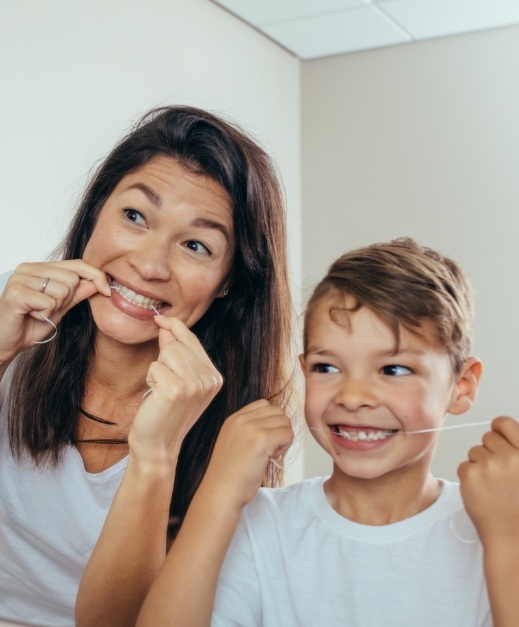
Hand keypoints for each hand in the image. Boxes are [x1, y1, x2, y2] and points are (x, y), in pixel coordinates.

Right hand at [0, 260, 109, 363]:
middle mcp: (29, 268)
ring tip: (38, 313)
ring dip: (54, 308)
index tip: (108, 290)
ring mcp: (20, 278)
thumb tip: (98, 282)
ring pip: (62, 290)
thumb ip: (77, 294)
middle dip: (67, 300)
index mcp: (40, 268)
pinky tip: (31, 316)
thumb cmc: (30, 325)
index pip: (77, 263)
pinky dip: (45, 315)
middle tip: (48, 310)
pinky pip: (48, 302)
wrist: (6, 343)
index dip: (96, 276)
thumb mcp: (61, 308)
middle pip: (72, 279)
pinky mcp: (16, 292)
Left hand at [128, 316, 222, 465]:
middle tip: (164, 383)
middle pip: (178, 344)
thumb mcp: (177, 380)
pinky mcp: (176, 390)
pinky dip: (150, 379)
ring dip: (157, 368)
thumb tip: (167, 326)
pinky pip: (155, 367)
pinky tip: (155, 396)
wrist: (158, 446)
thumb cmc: (165, 413)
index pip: (192, 340)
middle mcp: (209, 380)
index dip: (175, 327)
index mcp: (215, 376)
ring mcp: (195, 385)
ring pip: (168, 352)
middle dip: (164, 358)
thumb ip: (176, 352)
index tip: (161, 319)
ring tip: (161, 389)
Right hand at [202, 399, 293, 508]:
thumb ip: (249, 429)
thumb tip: (276, 425)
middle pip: (277, 411)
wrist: (221, 491)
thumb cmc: (230, 474)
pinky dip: (285, 447)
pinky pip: (288, 434)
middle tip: (270, 448)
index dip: (271, 421)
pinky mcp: (262, 440)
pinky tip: (272, 458)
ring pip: (285, 422)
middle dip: (279, 428)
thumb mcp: (233, 442)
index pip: (264, 404)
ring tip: (270, 453)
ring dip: (283, 438)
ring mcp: (251, 428)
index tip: (264, 439)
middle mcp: (242, 419)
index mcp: (234, 418)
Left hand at [458, 416, 518, 545]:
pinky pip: (465, 465)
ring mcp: (490, 465)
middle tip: (499, 474)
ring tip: (494, 487)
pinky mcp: (470, 475)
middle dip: (491, 451)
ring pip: (475, 451)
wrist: (514, 540)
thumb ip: (518, 452)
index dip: (500, 429)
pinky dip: (471, 477)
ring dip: (481, 465)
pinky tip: (483, 493)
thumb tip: (501, 428)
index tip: (499, 437)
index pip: (505, 423)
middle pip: (488, 437)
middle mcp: (511, 457)